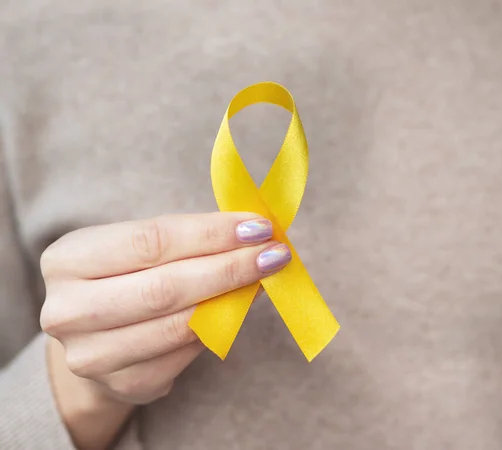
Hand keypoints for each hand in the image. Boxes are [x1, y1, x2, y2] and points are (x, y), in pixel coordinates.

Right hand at [40, 212, 289, 447]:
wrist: (94, 334)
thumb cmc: (125, 277)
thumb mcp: (139, 249)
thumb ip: (187, 241)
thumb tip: (254, 235)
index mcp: (67, 260)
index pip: (151, 240)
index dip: (211, 233)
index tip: (258, 227)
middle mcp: (68, 311)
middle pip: (165, 287)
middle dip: (230, 268)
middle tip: (274, 254)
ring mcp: (92, 355)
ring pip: (180, 325)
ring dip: (234, 299)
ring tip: (265, 278)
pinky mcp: (124, 384)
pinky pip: (186, 353)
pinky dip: (219, 328)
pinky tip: (237, 308)